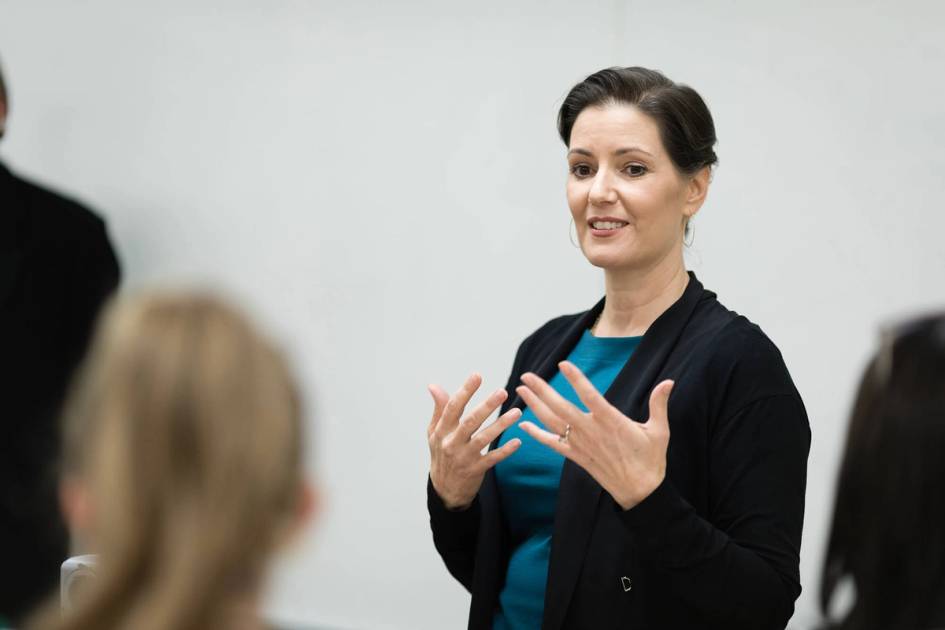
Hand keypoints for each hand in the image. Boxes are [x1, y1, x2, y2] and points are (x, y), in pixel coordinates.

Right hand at [427, 373, 522, 509]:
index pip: (453, 407)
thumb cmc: (441, 455)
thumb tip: (434, 386)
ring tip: (517, 413)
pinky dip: (505, 450)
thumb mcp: (435, 432)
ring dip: (501, 425)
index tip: (477, 376)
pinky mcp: (476, 470)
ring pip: (484, 439)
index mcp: (442, 431)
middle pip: (470, 421)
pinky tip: (517, 441)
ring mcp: (464, 458)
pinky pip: (492, 458)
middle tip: (502, 391)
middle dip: (487, 406)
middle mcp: (452, 443)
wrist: (444, 490)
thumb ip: (439, 409)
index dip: (465, 391)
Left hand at [517, 361, 673, 509]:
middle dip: (542, 390)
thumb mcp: (659, 430)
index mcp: (611, 421)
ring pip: (553, 422)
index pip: (590, 395)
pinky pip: (552, 443)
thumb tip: (669, 382)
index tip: (563, 364)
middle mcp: (592, 431)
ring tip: (521, 391)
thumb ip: (659, 404)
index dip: (576, 379)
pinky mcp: (576, 456)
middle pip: (562, 407)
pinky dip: (537, 434)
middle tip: (527, 376)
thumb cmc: (651, 459)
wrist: (640, 491)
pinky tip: (523, 426)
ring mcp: (581, 444)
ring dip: (535, 406)